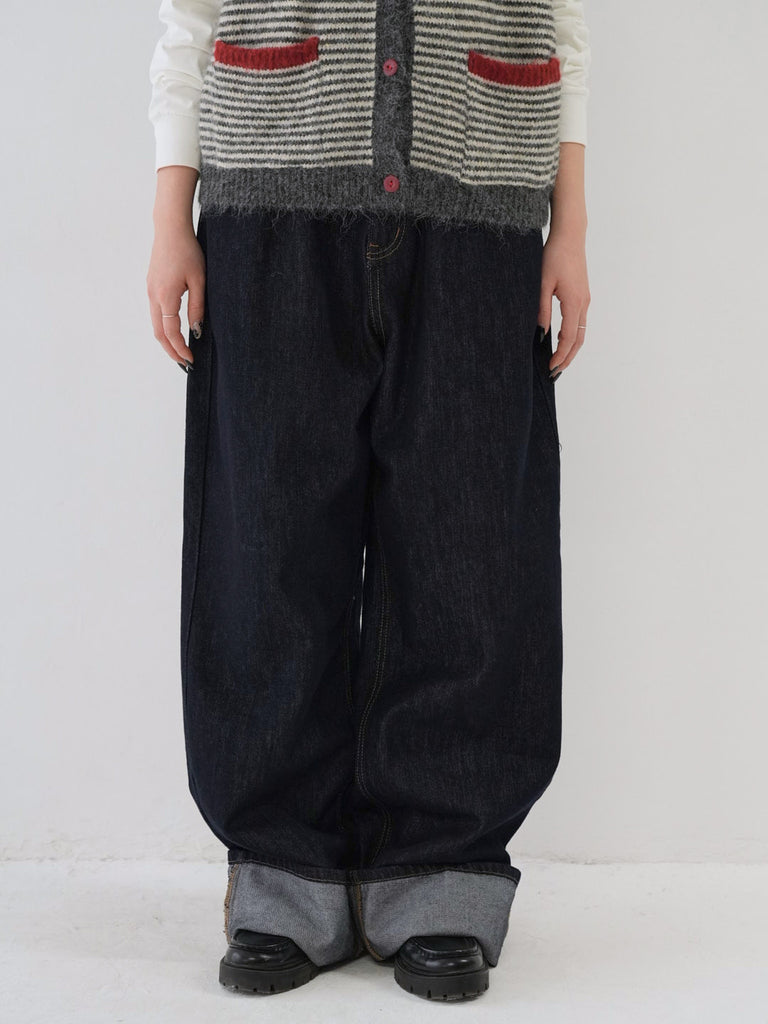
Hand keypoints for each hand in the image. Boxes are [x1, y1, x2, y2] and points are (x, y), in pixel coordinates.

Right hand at [146, 166, 204, 368]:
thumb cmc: (188, 251)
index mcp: (165, 296)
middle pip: (159, 333)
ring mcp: (150, 290)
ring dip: (166, 340)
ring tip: (180, 352)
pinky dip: (164, 327)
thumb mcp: (199, 280)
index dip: (180, 349)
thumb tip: (196, 332)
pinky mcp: (151, 285)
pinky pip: (155, 313)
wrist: (170, 228)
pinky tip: (174, 332)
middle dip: (171, 351)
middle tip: (185, 364)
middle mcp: (153, 296)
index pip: (171, 332)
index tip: (191, 360)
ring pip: (155, 324)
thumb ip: (197, 307)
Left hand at [540, 142, 590, 375]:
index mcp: (574, 302)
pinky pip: (580, 321)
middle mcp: (583, 303)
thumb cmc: (555, 255)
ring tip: (560, 361)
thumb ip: (541, 309)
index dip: (560, 355)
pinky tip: (563, 340)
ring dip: (572, 349)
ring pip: (582, 332)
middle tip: (555, 372)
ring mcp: (585, 299)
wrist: (570, 235)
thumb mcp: (542, 283)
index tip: (550, 367)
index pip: (568, 338)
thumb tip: (540, 333)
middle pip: (579, 340)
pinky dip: (574, 336)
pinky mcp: (583, 294)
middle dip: (568, 358)